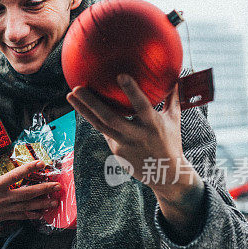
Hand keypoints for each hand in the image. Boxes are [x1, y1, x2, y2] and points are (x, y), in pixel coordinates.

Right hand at [0, 139, 60, 227]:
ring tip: (54, 201)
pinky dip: (31, 215)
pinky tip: (40, 214)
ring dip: (42, 204)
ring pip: (27, 206)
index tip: (41, 164)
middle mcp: (2, 198)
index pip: (16, 175)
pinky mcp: (3, 217)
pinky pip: (20, 216)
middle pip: (27, 193)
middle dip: (44, 189)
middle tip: (57, 186)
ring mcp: (4, 209)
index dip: (29, 168)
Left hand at [67, 74, 205, 240]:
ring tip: (70, 96)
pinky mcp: (116, 152)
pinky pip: (104, 132)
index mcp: (152, 124)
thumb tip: (177, 76)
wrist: (164, 174)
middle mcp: (135, 135)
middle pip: (109, 118)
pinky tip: (82, 107)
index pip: (141, 105)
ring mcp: (123, 145)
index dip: (131, 91)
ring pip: (99, 126)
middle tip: (76, 88)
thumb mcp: (174, 119)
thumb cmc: (170, 141)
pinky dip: (94, 119)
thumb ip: (172, 98)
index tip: (120, 75)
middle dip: (91, 103)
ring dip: (82, 110)